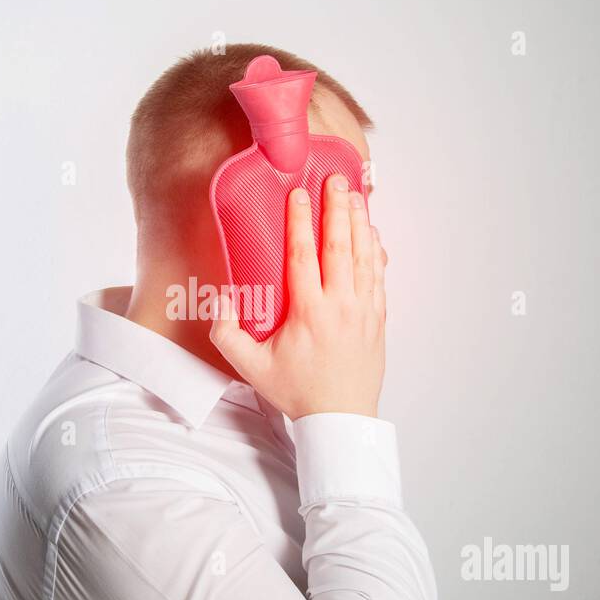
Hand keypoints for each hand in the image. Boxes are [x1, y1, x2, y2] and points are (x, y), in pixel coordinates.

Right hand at [210, 173, 386, 419]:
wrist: (340, 419)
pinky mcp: (378, 319)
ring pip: (364, 256)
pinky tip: (371, 233)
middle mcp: (341, 305)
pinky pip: (379, 276)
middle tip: (334, 180)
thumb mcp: (250, 367)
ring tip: (354, 194)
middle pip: (340, 246)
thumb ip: (227, 333)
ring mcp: (364, 311)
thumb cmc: (297, 392)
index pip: (304, 255)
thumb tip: (220, 298)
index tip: (298, 194)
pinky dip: (375, 251)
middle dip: (336, 208)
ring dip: (359, 222)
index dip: (300, 221)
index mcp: (309, 312)